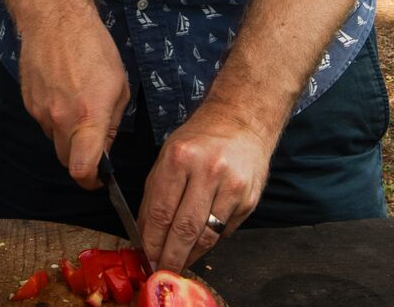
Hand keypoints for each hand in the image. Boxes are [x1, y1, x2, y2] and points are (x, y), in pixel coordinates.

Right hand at [17, 6, 129, 188]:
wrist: (54, 19)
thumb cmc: (94, 47)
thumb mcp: (119, 85)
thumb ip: (112, 123)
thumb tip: (105, 147)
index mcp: (88, 117)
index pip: (82, 168)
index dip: (91, 180)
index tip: (99, 179)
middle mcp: (60, 119)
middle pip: (67, 161)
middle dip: (81, 160)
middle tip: (94, 144)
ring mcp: (40, 111)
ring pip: (55, 140)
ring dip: (68, 136)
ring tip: (79, 106)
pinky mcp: (28, 102)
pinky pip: (44, 122)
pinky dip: (55, 118)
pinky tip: (64, 93)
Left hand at [138, 103, 275, 272]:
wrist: (241, 122)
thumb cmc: (199, 140)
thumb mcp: (167, 156)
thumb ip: (155, 195)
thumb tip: (144, 234)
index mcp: (180, 158)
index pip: (161, 212)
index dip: (152, 242)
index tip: (146, 258)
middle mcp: (207, 171)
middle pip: (185, 229)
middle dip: (170, 257)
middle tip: (162, 272)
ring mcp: (232, 186)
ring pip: (207, 236)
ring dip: (190, 256)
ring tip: (178, 264)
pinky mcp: (248, 199)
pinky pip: (225, 231)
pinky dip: (210, 242)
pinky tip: (199, 245)